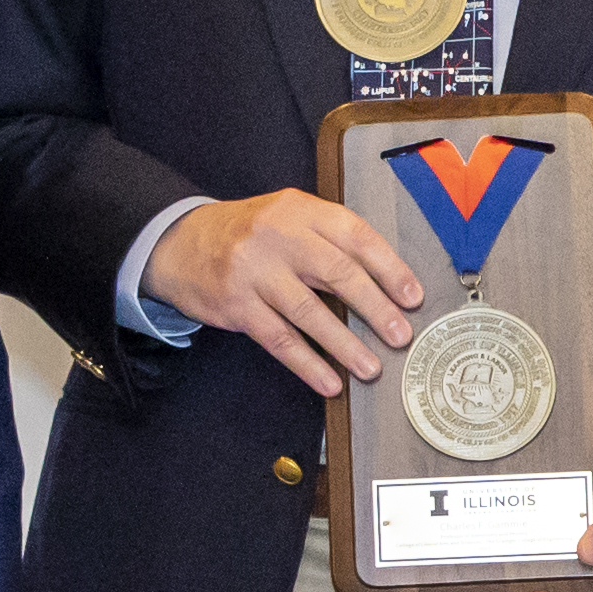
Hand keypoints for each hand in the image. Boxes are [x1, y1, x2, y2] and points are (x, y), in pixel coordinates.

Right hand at [150, 189, 421, 399]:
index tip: (413, 296)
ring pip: (308, 311)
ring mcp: (253, 271)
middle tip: (401, 335)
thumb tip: (387, 281)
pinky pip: (279, 339)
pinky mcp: (235, 305)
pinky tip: (329, 381)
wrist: (179, 242)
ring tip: (371, 368)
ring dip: (344, 344)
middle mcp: (278, 236)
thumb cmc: (250, 234)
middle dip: (374, 307)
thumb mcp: (288, 217)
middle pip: (336, 272)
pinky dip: (307, 364)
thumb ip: (329, 237)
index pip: (354, 235)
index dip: (389, 268)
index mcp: (300, 210)